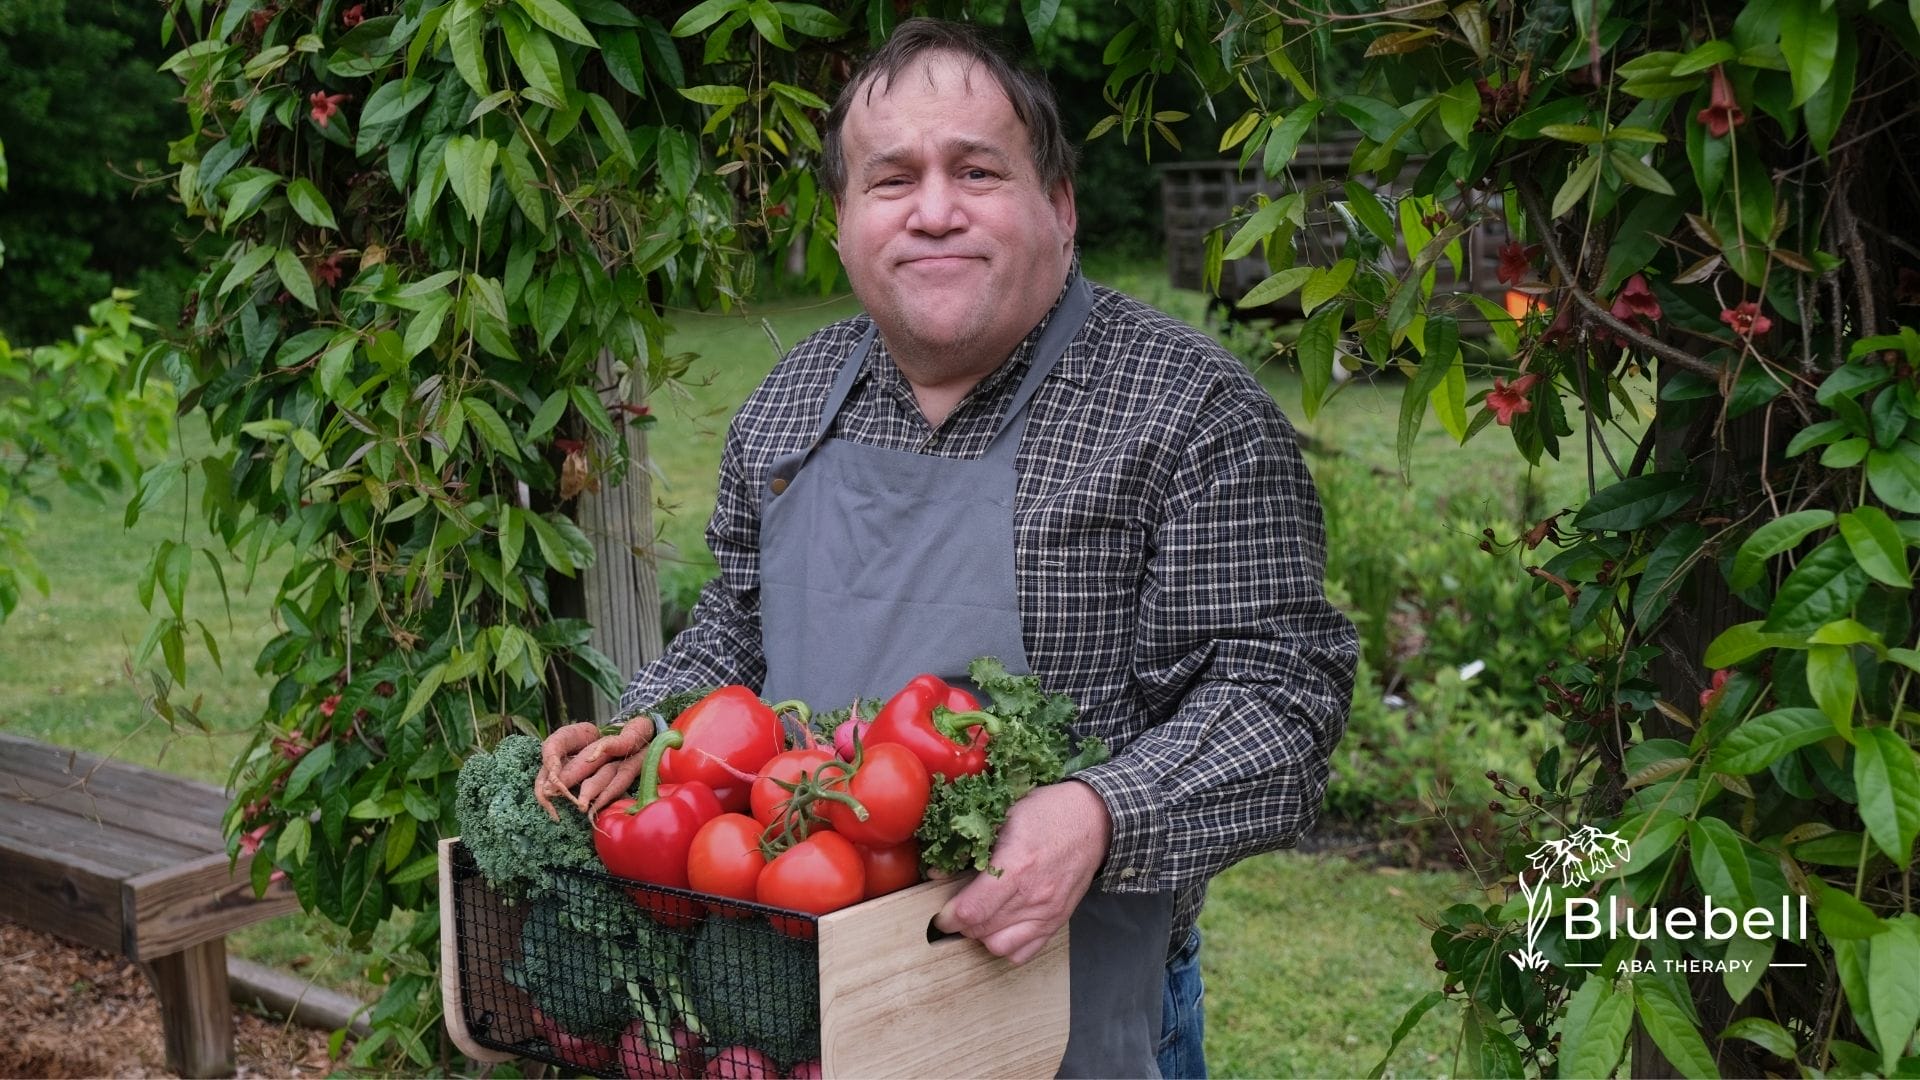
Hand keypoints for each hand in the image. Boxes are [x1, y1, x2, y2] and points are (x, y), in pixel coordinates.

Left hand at [932, 780, 1110, 964]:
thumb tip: (935, 872)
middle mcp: (1033, 895)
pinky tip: (1003, 926)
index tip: (941, 912)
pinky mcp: (1058, 920)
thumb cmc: (1048, 812)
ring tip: (981, 916)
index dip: (948, 916)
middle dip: (962, 924)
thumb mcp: (1004, 816)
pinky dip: (1008, 946)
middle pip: (981, 931)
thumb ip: (969, 845)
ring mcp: (1047, 912)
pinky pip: (1026, 952)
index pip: (971, 911)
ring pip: (1000, 947)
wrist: (1095, 820)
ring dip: (983, 936)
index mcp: (1016, 866)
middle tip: (958, 908)